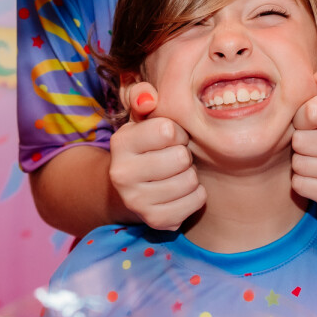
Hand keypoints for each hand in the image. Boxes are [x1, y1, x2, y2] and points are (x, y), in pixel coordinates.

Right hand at [109, 82, 205, 230]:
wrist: (128, 190)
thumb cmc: (144, 147)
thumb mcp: (140, 119)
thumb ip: (142, 96)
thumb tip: (149, 98)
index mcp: (120, 143)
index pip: (167, 130)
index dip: (176, 132)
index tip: (168, 137)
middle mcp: (122, 174)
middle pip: (181, 158)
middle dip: (184, 155)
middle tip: (174, 157)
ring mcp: (138, 201)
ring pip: (190, 181)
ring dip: (190, 175)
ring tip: (176, 173)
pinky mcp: (156, 221)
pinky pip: (196, 201)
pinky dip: (195, 195)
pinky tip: (180, 191)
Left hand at [290, 67, 316, 209]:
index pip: (310, 110)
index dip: (302, 116)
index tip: (311, 120)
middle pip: (301, 141)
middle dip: (300, 141)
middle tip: (314, 142)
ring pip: (299, 165)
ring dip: (300, 162)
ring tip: (316, 158)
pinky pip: (302, 186)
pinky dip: (303, 181)